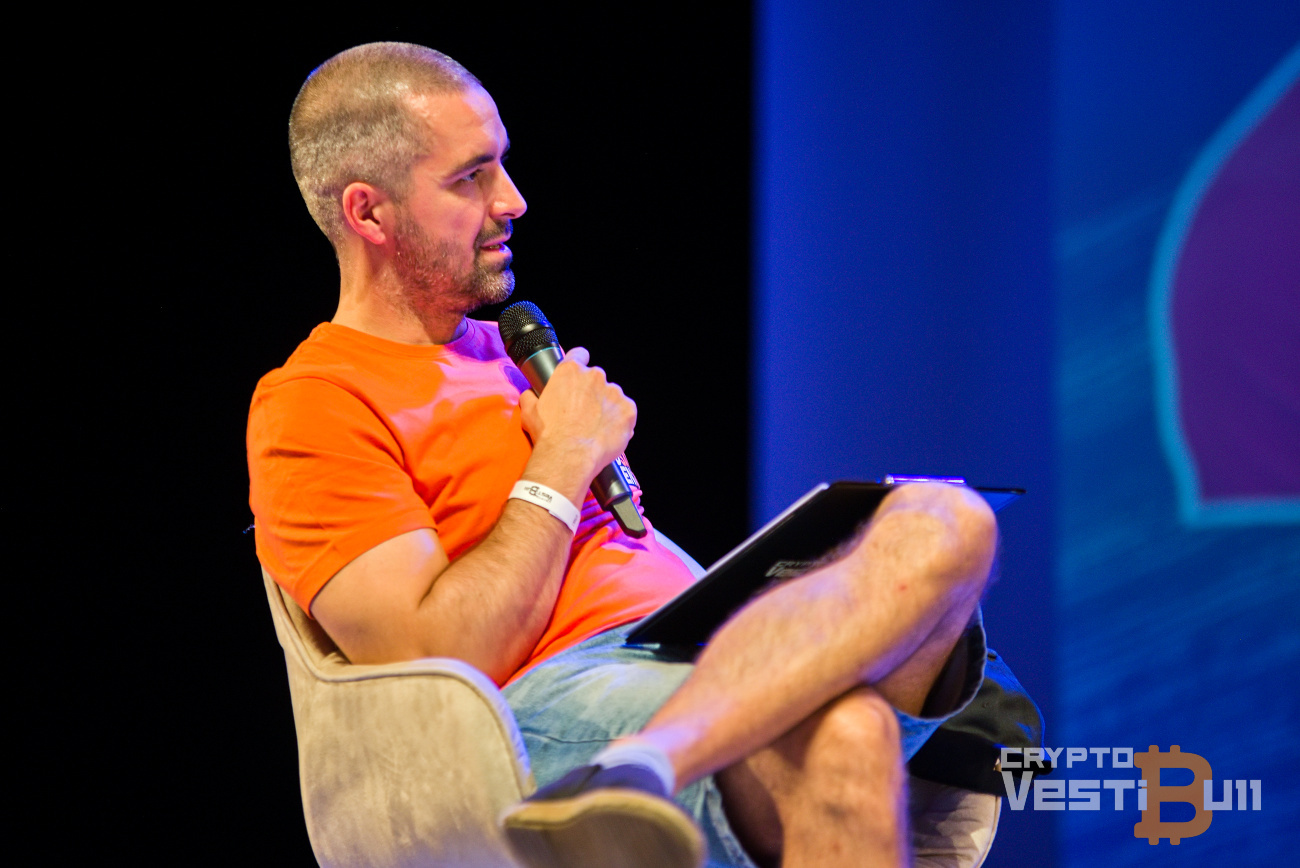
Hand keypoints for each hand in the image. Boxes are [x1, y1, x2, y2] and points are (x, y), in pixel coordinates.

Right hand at [518, 347, 636, 491]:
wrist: (569, 455)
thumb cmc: (550, 434)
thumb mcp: (529, 411)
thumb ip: (531, 397)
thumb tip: (530, 395)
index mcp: (571, 371)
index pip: (579, 354)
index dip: (578, 363)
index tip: (578, 376)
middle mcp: (595, 377)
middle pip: (596, 378)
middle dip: (591, 392)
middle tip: (582, 412)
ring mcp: (614, 392)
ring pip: (612, 395)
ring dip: (606, 406)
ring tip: (595, 426)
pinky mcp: (628, 410)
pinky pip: (626, 411)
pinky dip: (620, 420)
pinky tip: (607, 432)